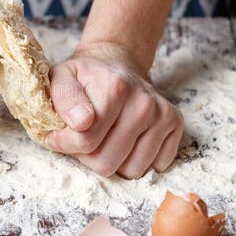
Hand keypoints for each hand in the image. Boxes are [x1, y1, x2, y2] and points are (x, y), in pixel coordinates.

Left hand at [47, 41, 182, 178]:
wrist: (116, 64)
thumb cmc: (85, 78)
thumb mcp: (61, 78)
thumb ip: (64, 99)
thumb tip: (81, 123)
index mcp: (115, 88)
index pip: (85, 141)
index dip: (66, 142)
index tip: (62, 132)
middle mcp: (144, 102)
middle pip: (107, 163)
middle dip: (89, 156)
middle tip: (86, 136)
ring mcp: (162, 114)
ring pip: (132, 171)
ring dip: (114, 161)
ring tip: (106, 138)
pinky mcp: (175, 124)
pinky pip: (154, 167)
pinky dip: (136, 160)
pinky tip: (128, 140)